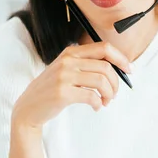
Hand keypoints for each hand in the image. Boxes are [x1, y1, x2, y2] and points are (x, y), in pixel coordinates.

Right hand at [11, 42, 130, 130]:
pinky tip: (96, 107)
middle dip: (116, 82)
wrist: (28, 109)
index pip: (104, 48)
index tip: (129, 70)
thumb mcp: (66, 69)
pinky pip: (92, 96)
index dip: (121, 58)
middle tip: (114, 94)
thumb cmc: (51, 90)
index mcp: (71, 52)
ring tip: (106, 102)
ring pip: (101, 81)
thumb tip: (117, 67)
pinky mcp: (62, 93)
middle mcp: (67, 61)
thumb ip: (85, 64)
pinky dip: (98, 103)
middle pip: (106, 66)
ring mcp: (64, 76)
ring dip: (109, 94)